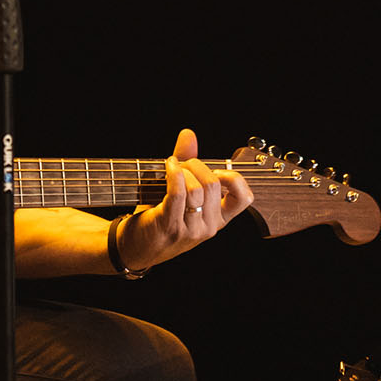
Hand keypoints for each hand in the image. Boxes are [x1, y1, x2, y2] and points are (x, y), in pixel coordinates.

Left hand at [117, 128, 253, 271]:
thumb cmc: (159, 215)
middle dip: (195, 165)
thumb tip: (188, 134)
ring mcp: (191, 229)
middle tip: (180, 164)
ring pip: (197, 188)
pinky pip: (179, 193)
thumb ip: (187, 162)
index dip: (233, 177)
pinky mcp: (171, 226)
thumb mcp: (180, 190)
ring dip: (182, 169)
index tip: (213, 170)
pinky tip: (168, 166)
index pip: (245, 198)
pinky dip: (174, 173)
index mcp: (219, 219)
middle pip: (214, 184)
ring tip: (171, 167)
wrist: (135, 245)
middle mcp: (209, 227)